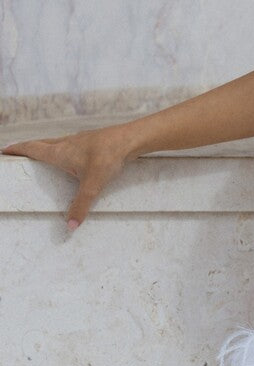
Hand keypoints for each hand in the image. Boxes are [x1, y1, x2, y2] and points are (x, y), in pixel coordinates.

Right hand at [1, 127, 134, 227]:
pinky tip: (69, 156)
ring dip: (44, 147)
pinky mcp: (91, 141)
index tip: (4, 150)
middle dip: (27, 148)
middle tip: (16, 151)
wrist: (130, 139)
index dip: (17, 149)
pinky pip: (69, 144)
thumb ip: (81, 205)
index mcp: (60, 152)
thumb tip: (71, 225)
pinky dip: (60, 149)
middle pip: (41, 144)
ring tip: (39, 154)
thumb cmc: (108, 157)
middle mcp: (66, 143)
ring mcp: (79, 140)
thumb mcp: (93, 184)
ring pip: (55, 142)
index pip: (32, 148)